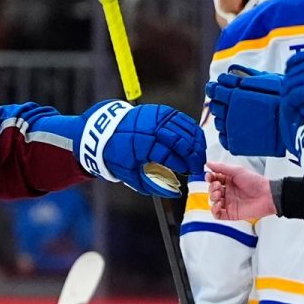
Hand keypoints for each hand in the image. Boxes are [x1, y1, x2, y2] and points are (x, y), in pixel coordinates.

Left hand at [79, 101, 204, 197]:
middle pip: (181, 141)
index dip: (183, 165)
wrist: (105, 129)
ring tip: (198, 156)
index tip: (189, 173)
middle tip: (198, 166)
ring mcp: (157, 117)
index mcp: (142, 145)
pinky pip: (183, 119)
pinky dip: (192, 131)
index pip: (170, 155)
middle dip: (193, 156)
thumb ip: (152, 184)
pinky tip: (195, 142)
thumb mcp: (129, 174)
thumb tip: (175, 192)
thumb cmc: (117, 155)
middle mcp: (151, 129)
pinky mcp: (161, 111)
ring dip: (196, 143)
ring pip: (185, 129)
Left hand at [205, 66, 284, 156]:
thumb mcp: (268, 80)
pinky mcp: (236, 144)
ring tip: (233, 114)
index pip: (216, 91)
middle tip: (224, 100)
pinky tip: (235, 128)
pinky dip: (226, 133)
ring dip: (222, 117)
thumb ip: (248, 75)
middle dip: (218, 102)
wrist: (296, 124)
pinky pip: (224, 138)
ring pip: (218, 122)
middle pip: (215, 106)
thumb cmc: (284, 99)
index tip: (217, 87)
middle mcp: (230, 113)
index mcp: (235, 96)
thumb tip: (232, 70)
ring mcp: (232, 130)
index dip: (215, 88)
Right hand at [206, 161, 275, 220]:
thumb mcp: (237, 171)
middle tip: (218, 186)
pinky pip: (217, 214)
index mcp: (230, 181)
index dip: (210, 178)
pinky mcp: (231, 213)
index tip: (210, 176)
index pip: (214, 179)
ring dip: (212, 197)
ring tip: (219, 194)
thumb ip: (221, 167)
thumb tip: (209, 163)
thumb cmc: (256, 182)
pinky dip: (214, 210)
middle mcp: (228, 192)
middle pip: (212, 190)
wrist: (267, 195)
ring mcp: (229, 203)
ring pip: (213, 201)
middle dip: (212, 187)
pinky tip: (219, 204)